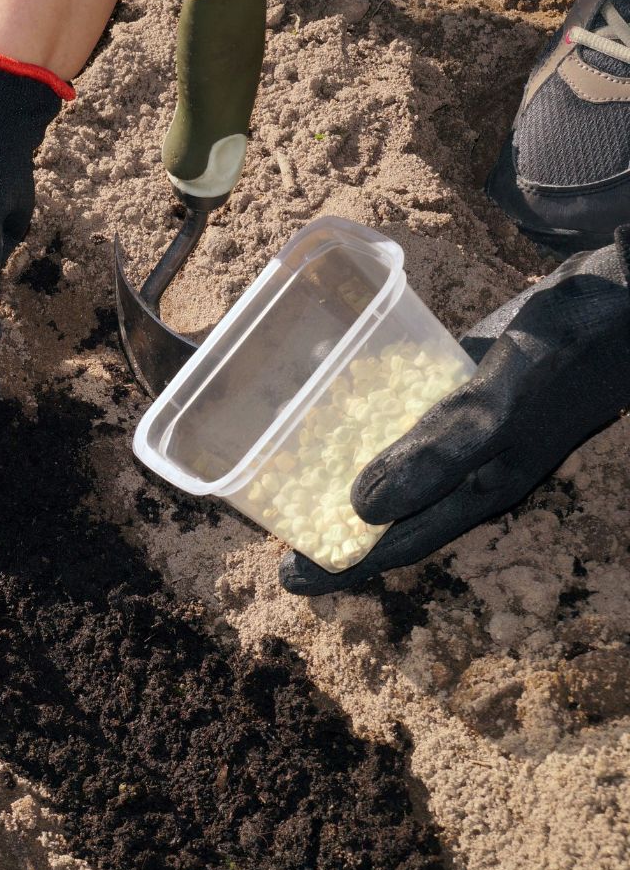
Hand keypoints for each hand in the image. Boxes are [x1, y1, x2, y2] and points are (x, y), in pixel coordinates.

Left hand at [280, 229, 629, 594]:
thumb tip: (364, 510)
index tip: (287, 577)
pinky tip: (334, 409)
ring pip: (398, 465)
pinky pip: (408, 416)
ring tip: (293, 478)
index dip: (346, 562)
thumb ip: (438, 453)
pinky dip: (370, 421)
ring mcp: (471, 426)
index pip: (401, 541)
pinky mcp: (468, 386)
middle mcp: (472, 465)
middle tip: (275, 530)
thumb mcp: (500, 404)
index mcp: (481, 485)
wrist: (627, 293)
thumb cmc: (571, 349)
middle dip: (338, 527)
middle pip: (393, 511)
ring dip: (350, 475)